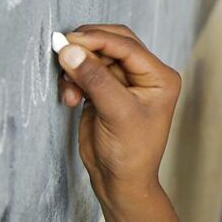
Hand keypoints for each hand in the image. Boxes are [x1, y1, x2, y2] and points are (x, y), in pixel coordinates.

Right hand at [56, 25, 180, 202]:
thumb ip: (94, 79)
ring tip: (69, 92)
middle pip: (111, 44)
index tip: (69, 41)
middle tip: (62, 54)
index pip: (127, 45)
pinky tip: (70, 99)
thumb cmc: (130, 152)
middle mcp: (144, 75)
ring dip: (76, 69)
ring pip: (94, 58)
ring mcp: (123, 82)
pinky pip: (85, 73)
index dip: (97, 39)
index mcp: (159, 76)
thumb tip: (70, 49)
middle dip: (86, 49)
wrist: (120, 182)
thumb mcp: (116, 113)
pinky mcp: (104, 91)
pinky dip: (73, 81)